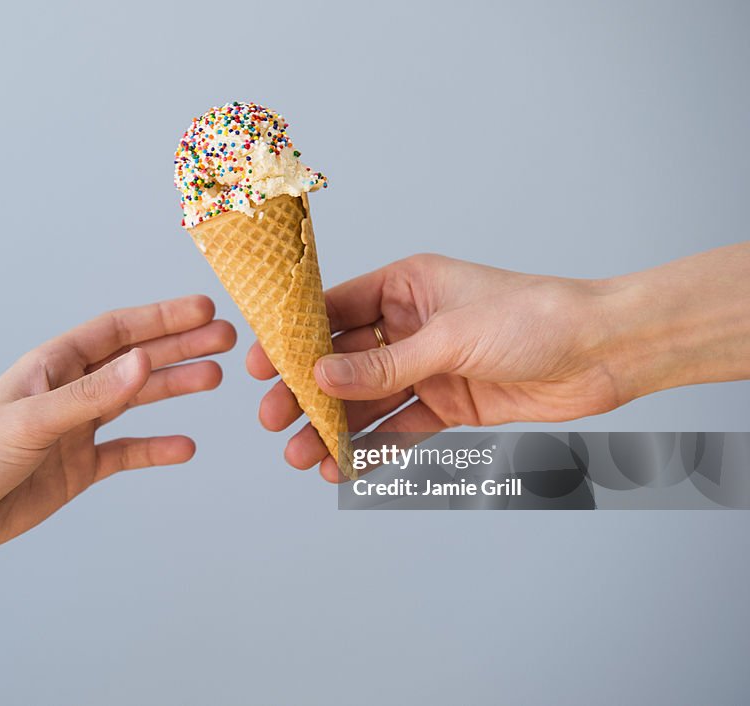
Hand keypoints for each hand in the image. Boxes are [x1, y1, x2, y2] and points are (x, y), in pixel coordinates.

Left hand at [0, 295, 235, 561]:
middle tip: (227, 340)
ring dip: (174, 387)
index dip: (161, 317)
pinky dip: (156, 449)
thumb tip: (144, 362)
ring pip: (135, 401)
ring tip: (215, 378)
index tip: (204, 310)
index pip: (117, 331)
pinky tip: (185, 447)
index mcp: (52, 366)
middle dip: (180, 346)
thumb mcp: (31, 421)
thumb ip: (91, 396)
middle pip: (135, 360)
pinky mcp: (77, 468)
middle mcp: (69, 392)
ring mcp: (75, 430)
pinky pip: (126, 453)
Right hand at [248, 254, 624, 482]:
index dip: (295, 337)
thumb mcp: (450, 337)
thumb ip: (384, 363)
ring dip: (335, 428)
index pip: (335, 309)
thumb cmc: (535, 318)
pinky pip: (402, 427)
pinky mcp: (449, 403)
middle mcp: (412, 325)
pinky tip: (348, 467)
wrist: (604, 353)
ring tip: (303, 456)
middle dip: (308, 392)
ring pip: (369, 400)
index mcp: (406, 287)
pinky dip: (375, 447)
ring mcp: (428, 366)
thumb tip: (322, 376)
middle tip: (275, 419)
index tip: (262, 364)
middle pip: (345, 360)